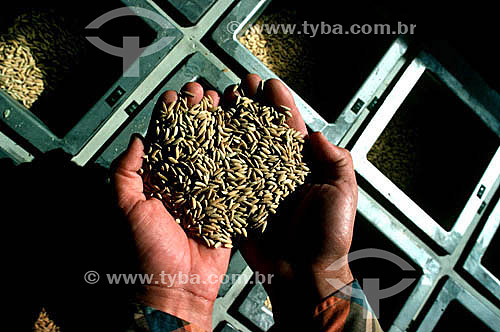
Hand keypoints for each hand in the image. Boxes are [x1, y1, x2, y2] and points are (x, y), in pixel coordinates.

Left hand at [113, 83, 230, 330]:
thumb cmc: (146, 251)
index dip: (171, 117)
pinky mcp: (228, 206)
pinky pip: (234, 179)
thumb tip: (135, 140)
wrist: (176, 286)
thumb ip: (125, 173)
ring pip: (215, 153)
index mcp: (158, 181)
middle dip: (198, 114)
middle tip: (204, 92)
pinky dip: (240, 157)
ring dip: (219, 127)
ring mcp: (207, 193)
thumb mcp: (126, 208)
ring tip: (225, 104)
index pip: (164, 140)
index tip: (177, 96)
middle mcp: (183, 183)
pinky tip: (245, 136)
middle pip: (193, 140)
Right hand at [229, 75, 357, 323]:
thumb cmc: (328, 236)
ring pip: (241, 149)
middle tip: (240, 86)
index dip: (280, 104)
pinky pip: (225, 177)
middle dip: (251, 107)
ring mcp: (256, 185)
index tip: (269, 84)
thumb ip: (337, 161)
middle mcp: (277, 171)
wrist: (303, 273)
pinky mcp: (239, 202)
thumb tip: (317, 134)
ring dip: (230, 125)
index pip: (290, 127)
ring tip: (220, 103)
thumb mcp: (342, 193)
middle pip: (261, 132)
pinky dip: (215, 158)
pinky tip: (206, 139)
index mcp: (303, 166)